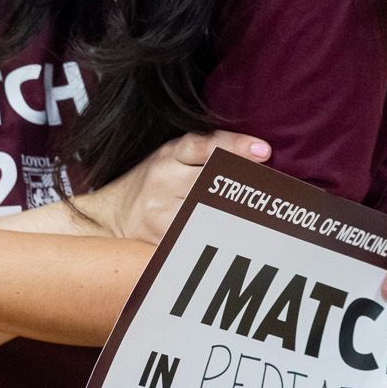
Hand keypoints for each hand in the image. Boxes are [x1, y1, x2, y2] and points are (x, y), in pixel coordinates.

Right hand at [77, 131, 272, 242]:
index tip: (264, 151)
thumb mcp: (171, 159)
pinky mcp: (159, 239)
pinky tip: (244, 242)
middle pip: (212, 182)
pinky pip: (196, 239)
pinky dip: (220, 240)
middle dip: (245, 186)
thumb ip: (206, 155)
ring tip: (270, 218)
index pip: (203, 145)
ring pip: (208, 213)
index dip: (235, 146)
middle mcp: (164, 180)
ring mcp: (160, 212)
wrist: (109, 217)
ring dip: (239, 216)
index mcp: (168, 155)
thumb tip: (261, 157)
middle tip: (278, 190)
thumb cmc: (151, 183)